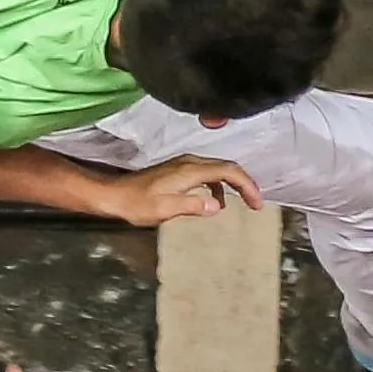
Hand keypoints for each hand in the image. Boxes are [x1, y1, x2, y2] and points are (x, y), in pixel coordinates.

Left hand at [103, 154, 263, 228]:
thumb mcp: (165, 209)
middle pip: (227, 167)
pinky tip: (214, 202)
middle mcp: (191, 162)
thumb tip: (217, 206)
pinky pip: (207, 173)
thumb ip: (192, 206)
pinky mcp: (179, 170)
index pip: (228, 171)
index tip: (257, 203)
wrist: (115, 194)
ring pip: (218, 169)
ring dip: (232, 184)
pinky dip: (218, 185)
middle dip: (244, 183)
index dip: (247, 185)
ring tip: (241, 202)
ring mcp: (184, 164)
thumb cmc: (138, 204)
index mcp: (191, 170)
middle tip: (255, 203)